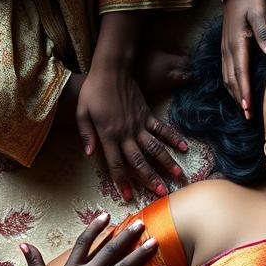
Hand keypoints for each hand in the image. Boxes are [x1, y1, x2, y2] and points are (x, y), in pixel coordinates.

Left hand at [76, 62, 187, 200]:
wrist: (111, 68)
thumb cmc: (93, 89)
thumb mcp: (82, 111)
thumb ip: (86, 134)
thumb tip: (89, 154)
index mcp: (108, 135)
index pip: (116, 164)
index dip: (121, 181)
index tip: (128, 196)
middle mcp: (126, 134)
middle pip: (140, 161)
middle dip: (150, 179)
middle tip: (162, 193)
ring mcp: (139, 125)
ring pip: (155, 148)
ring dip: (167, 163)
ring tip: (178, 177)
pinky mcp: (147, 115)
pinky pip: (162, 129)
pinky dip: (173, 138)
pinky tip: (184, 148)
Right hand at [221, 0, 265, 118]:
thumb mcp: (259, 12)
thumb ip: (264, 33)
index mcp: (237, 43)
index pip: (240, 72)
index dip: (243, 91)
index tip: (248, 107)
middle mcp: (228, 49)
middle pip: (232, 80)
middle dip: (239, 99)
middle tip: (248, 116)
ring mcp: (225, 49)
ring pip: (227, 78)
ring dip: (234, 95)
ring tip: (243, 109)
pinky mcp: (225, 48)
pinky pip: (226, 72)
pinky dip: (231, 85)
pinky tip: (236, 93)